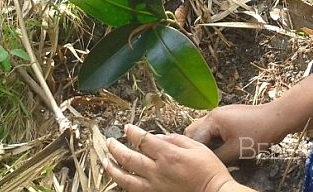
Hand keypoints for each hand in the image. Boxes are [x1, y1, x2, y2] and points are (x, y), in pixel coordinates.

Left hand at [104, 123, 233, 191]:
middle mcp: (157, 171)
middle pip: (129, 158)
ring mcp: (154, 186)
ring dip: (112, 169)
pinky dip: (123, 184)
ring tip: (105, 162)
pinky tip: (119, 180)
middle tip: (108, 141)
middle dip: (116, 148)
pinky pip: (134, 191)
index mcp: (167, 154)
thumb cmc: (208, 168)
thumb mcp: (195, 146)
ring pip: (125, 179)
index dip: (132, 133)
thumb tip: (157, 137)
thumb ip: (174, 139)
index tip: (126, 127)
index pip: (142, 140)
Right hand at [183, 103, 285, 163]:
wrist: (277, 119)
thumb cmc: (257, 133)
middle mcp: (215, 114)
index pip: (193, 137)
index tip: (197, 165)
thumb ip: (217, 158)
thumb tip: (207, 165)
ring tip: (213, 157)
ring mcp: (223, 114)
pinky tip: (222, 150)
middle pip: (196, 131)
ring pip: (207, 130)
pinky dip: (216, 139)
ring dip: (208, 143)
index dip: (195, 152)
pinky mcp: (230, 118)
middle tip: (204, 160)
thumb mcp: (235, 150)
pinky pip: (216, 129)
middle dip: (198, 146)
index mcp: (213, 119)